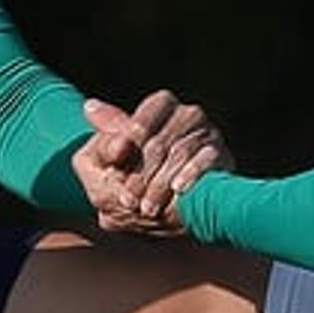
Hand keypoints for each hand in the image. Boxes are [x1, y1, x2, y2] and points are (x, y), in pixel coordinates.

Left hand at [71, 91, 232, 236]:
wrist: (168, 206)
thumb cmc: (131, 177)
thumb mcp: (107, 160)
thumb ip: (103, 138)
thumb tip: (90, 108)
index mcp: (161, 105)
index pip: (144, 115)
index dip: (129, 138)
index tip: (115, 160)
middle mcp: (188, 114)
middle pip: (160, 141)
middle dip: (141, 173)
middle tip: (127, 199)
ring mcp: (209, 133)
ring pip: (181, 153)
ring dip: (161, 183)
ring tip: (146, 208)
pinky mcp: (223, 155)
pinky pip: (207, 160)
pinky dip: (191, 175)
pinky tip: (177, 190)